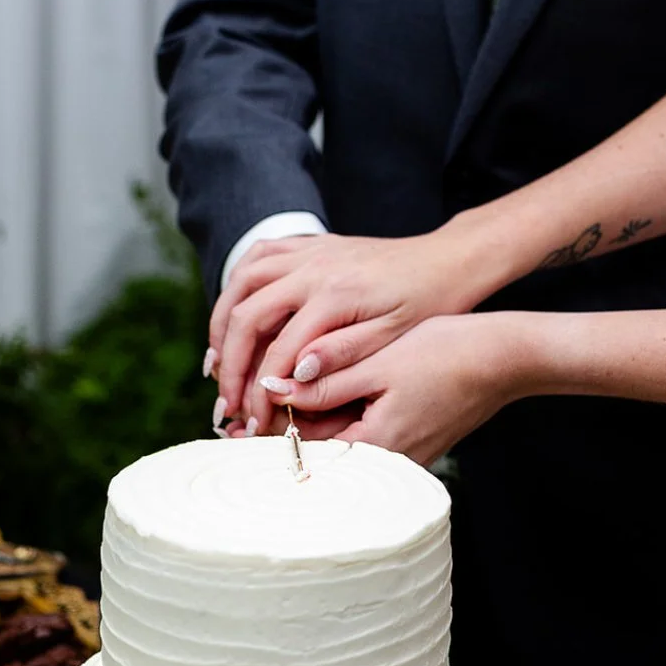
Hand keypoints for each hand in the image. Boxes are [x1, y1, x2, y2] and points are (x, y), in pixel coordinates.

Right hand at [208, 224, 489, 431]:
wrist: (448, 262)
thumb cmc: (427, 304)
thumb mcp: (392, 338)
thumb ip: (341, 355)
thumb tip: (293, 374)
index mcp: (335, 295)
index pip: (278, 349)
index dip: (259, 390)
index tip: (253, 420)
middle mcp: (314, 267)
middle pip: (245, 315)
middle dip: (227, 363)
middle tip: (226, 401)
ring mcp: (310, 251)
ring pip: (241, 280)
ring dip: (221, 321)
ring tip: (217, 361)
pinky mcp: (312, 245)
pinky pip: (258, 255)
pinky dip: (237, 283)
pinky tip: (234, 312)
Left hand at [254, 312, 540, 465]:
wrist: (506, 360)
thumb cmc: (450, 355)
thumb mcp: (381, 363)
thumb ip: (326, 381)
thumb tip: (275, 388)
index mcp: (374, 446)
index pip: (302, 452)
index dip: (261, 436)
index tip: (229, 421)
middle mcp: (385, 463)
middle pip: (314, 454)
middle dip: (273, 434)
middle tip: (230, 415)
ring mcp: (398, 456)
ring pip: (333, 443)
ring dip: (299, 426)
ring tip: (259, 404)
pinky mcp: (405, 443)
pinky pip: (355, 435)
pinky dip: (330, 419)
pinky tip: (309, 398)